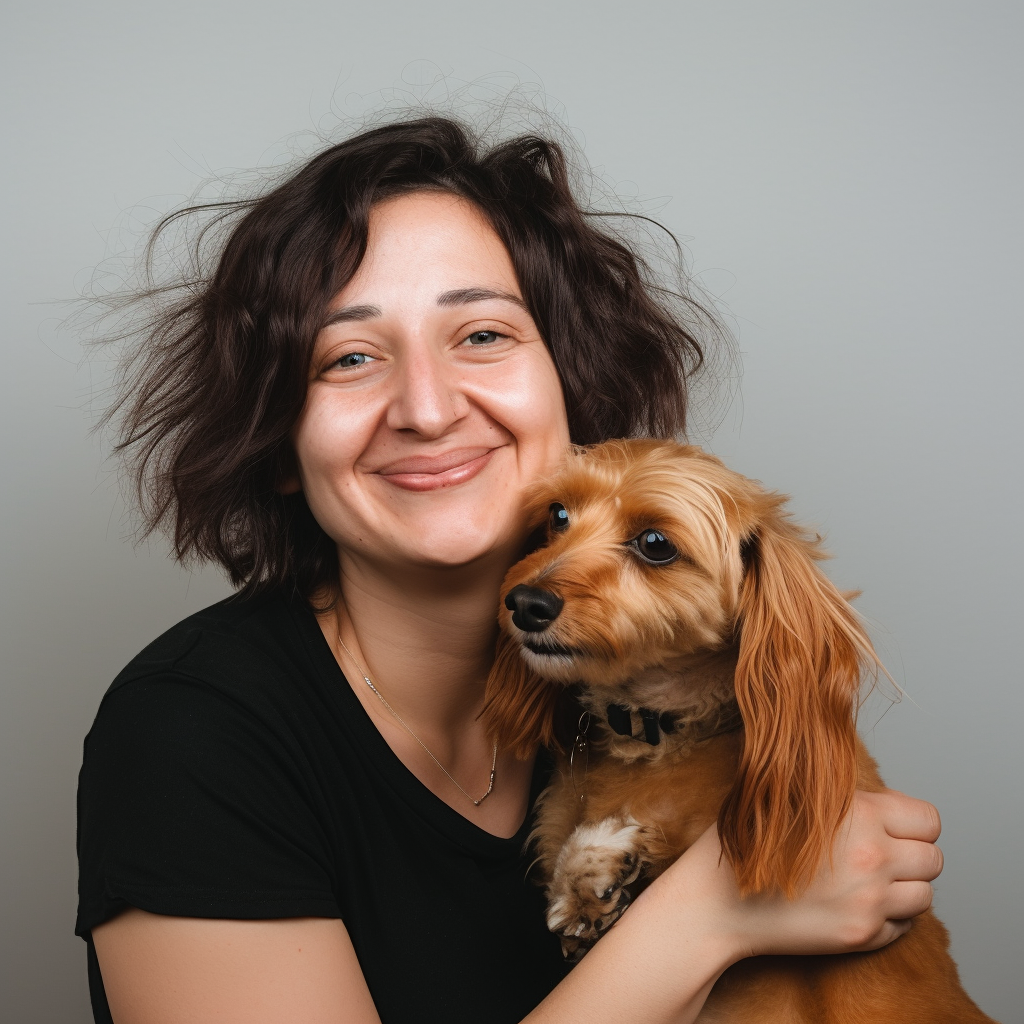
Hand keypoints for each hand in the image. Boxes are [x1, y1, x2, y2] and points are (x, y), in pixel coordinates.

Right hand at [652, 789, 943, 960]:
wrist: (715, 901)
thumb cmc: (743, 843)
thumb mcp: (784, 795)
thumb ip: (839, 794)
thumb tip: (881, 798)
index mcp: (858, 815)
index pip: (928, 819)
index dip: (911, 823)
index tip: (891, 827)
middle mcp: (873, 858)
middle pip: (933, 859)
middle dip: (911, 856)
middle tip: (879, 855)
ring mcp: (870, 901)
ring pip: (924, 895)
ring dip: (903, 888)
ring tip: (867, 881)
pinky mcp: (861, 935)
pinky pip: (903, 927)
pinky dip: (888, 917)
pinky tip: (854, 904)